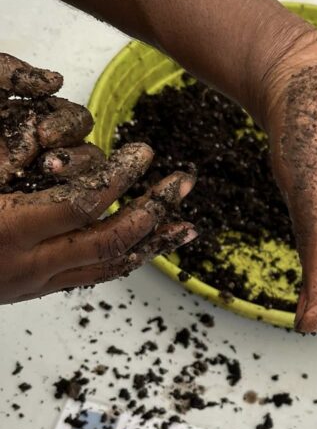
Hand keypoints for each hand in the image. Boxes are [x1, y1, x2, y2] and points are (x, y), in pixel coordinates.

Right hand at [0, 144, 197, 303]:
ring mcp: (37, 283)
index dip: (119, 178)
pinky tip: (148, 247)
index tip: (144, 153)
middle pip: (110, 240)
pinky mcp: (37, 291)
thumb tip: (47, 137)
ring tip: (186, 228)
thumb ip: (7, 163)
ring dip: (153, 244)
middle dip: (154, 210)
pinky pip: (94, 276)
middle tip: (184, 182)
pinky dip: (128, 259)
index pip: (82, 205)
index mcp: (12, 230)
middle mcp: (33, 264)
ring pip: (109, 266)